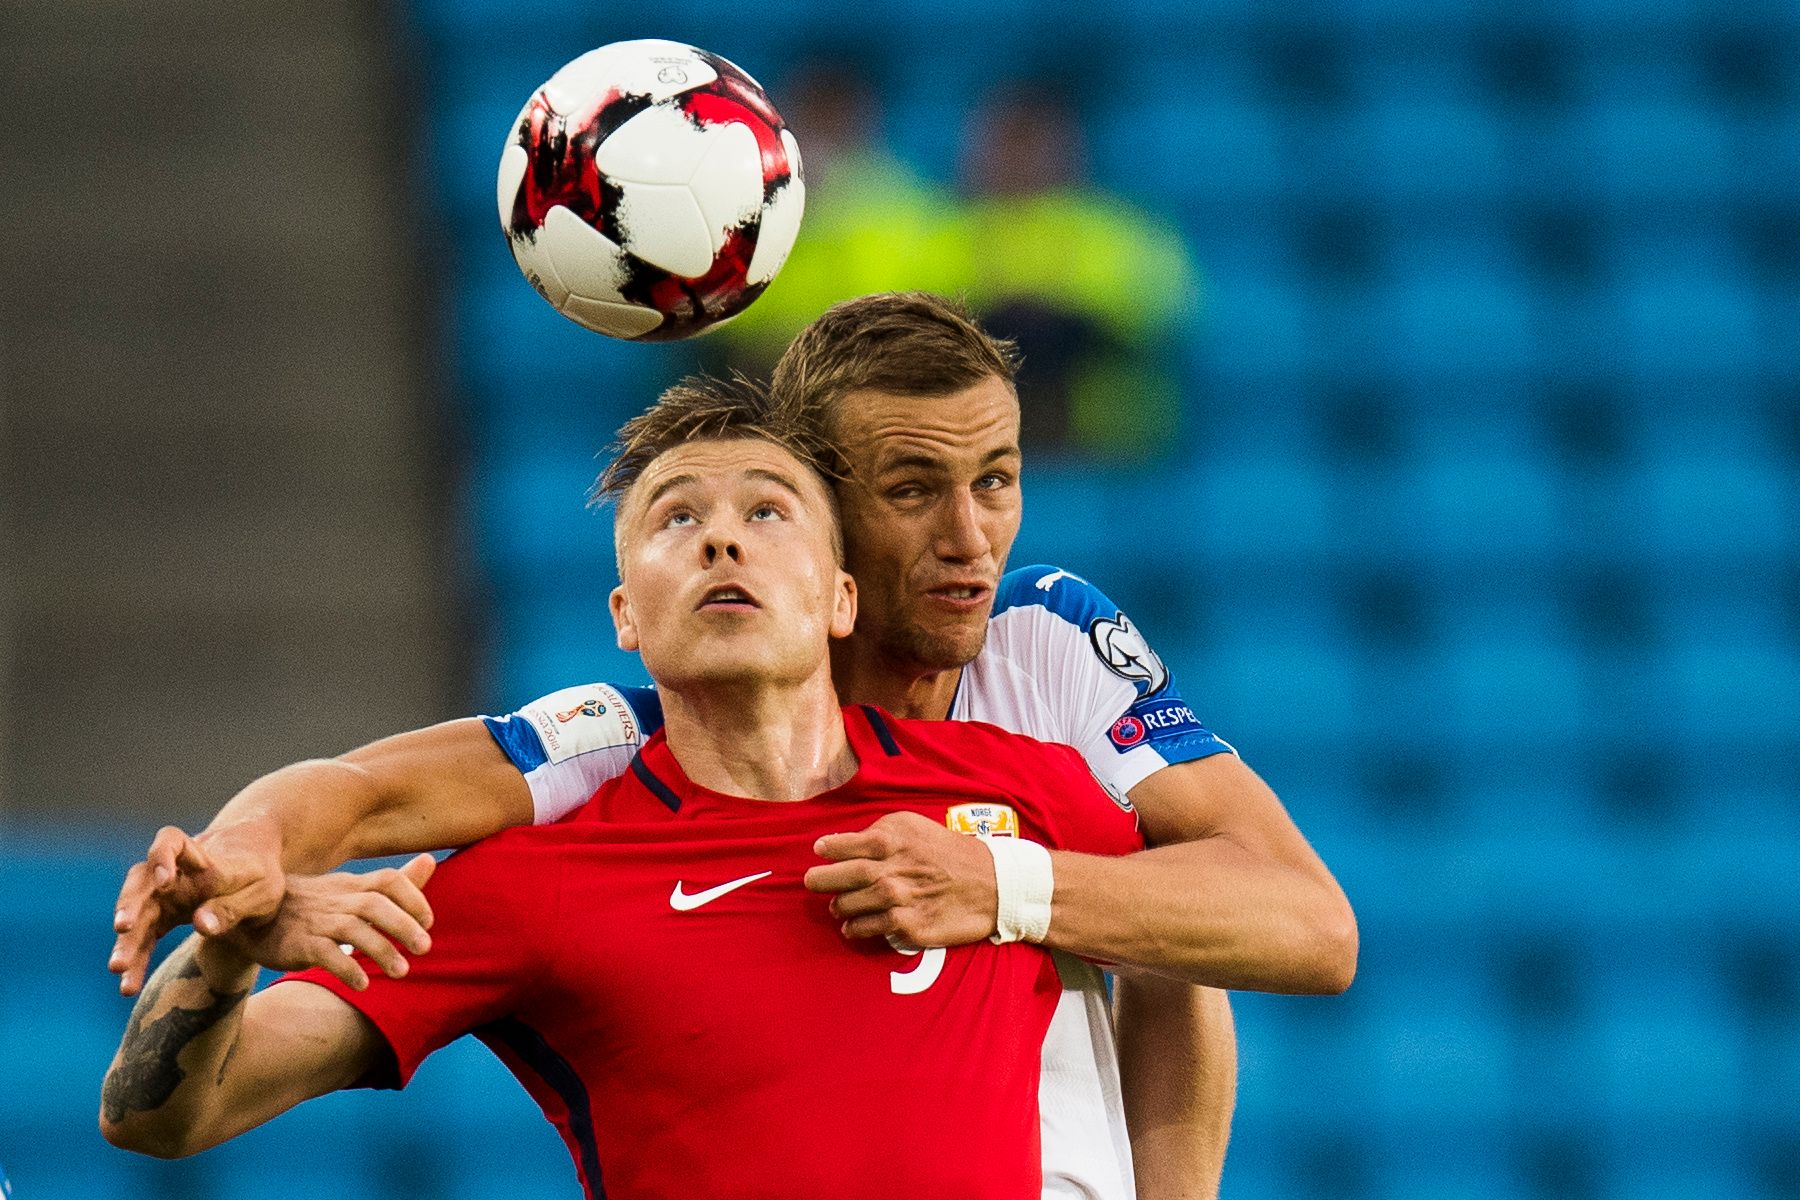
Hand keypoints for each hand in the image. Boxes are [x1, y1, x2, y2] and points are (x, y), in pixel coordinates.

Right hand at [110, 821, 287, 995]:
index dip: (162, 856)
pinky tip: (129, 987)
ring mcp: (163, 897)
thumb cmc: (261, 877)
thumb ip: (232, 907)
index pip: (171, 841)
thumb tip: (200, 925)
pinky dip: (136, 961)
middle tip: (123, 928)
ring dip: (126, 940)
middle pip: (141, 883)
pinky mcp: (160, 919)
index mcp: (201, 857)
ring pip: (135, 915)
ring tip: (118, 968)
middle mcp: (173, 874)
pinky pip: (142, 940)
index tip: (164, 880)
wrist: (256, 878)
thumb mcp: (261, 892)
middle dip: (131, 904)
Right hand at [215, 854, 436, 990]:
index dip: (413, 897)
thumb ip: (393, 882)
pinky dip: (346, 969)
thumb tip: (430, 860)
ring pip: (352, 929)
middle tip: (425, 948)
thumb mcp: (352, 889)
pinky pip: (324, 954)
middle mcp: (335, 899)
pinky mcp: (296, 944)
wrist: (253, 922)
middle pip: (374, 904)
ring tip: (403, 971)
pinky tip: (363, 984)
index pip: (388, 880)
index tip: (429, 922)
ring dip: (381, 950)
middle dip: (403, 925)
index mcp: (350, 884)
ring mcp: (315, 921)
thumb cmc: (315, 906)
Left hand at [803, 811, 997, 946]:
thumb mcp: (915, 827)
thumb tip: (842, 843)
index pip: (847, 844)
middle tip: (811, 882)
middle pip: (844, 876)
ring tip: (836, 907)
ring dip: (838, 906)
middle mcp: (893, 869)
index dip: (828, 849)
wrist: (990, 883)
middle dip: (821, 880)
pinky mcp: (908, 924)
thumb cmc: (947, 852)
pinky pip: (870, 928)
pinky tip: (850, 927)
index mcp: (893, 840)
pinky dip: (855, 928)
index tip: (818, 851)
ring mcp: (899, 898)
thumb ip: (881, 832)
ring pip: (851, 904)